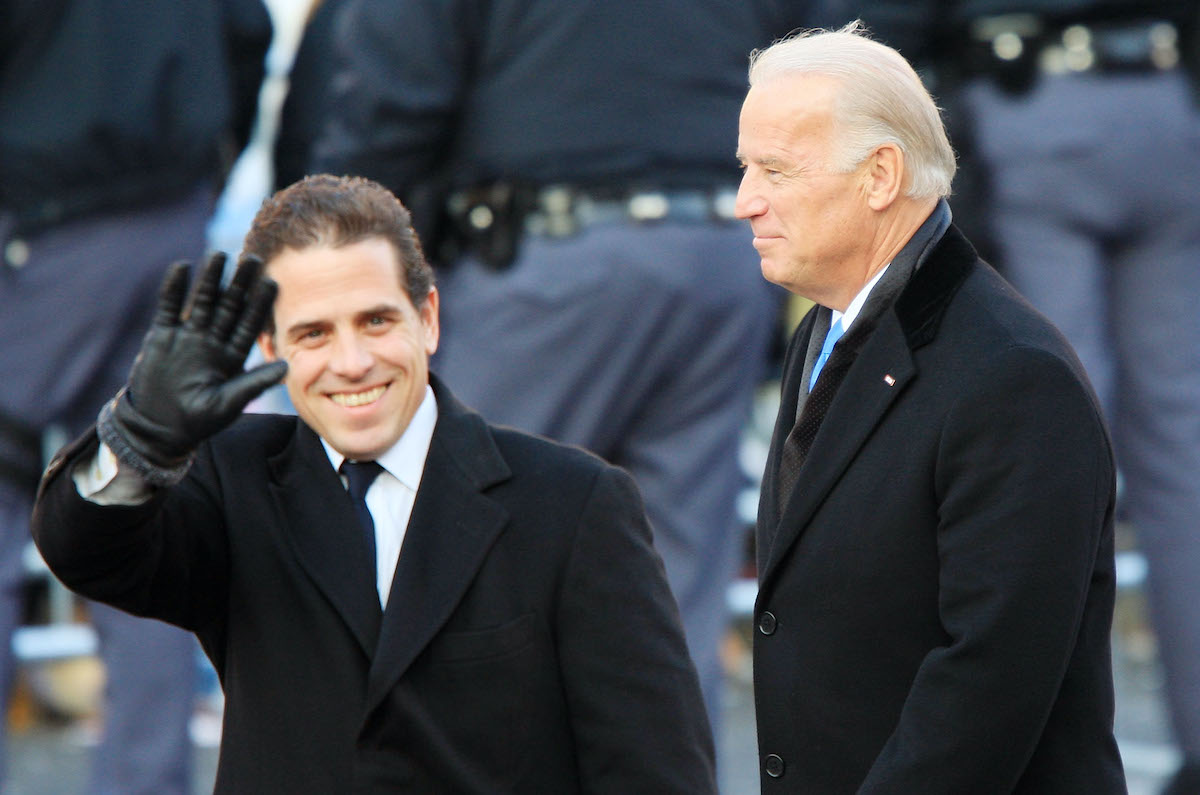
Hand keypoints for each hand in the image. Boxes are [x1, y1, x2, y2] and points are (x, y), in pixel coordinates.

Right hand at [97, 253, 287, 484]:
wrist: (158, 427)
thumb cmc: (198, 420)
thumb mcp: (228, 402)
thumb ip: (254, 382)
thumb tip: (286, 366)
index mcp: (233, 356)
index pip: (250, 324)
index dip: (261, 304)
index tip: (273, 282)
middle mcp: (213, 341)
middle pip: (229, 306)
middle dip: (240, 284)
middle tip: (253, 259)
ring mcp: (188, 337)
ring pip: (202, 302)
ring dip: (210, 279)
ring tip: (219, 255)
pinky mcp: (162, 336)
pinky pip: (169, 308)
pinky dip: (174, 289)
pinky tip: (182, 267)